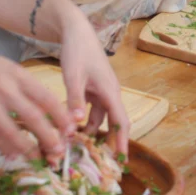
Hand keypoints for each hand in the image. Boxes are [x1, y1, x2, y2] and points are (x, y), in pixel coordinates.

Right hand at [0, 46, 73, 159]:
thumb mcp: (12, 69)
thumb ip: (28, 87)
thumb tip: (47, 109)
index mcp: (19, 75)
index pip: (45, 97)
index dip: (60, 115)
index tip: (71, 128)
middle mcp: (5, 88)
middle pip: (31, 116)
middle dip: (47, 135)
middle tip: (58, 150)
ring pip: (9, 129)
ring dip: (25, 146)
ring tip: (37, 156)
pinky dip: (1, 145)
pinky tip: (11, 154)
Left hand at [59, 13, 128, 156]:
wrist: (77, 32)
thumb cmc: (78, 51)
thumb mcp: (73, 76)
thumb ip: (75, 100)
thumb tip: (76, 125)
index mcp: (110, 90)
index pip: (121, 121)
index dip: (121, 141)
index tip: (121, 159)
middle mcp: (109, 92)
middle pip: (114, 122)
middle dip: (110, 141)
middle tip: (103, 162)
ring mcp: (101, 91)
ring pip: (101, 118)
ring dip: (94, 132)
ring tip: (82, 149)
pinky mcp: (93, 89)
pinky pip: (93, 110)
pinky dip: (86, 122)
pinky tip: (74, 130)